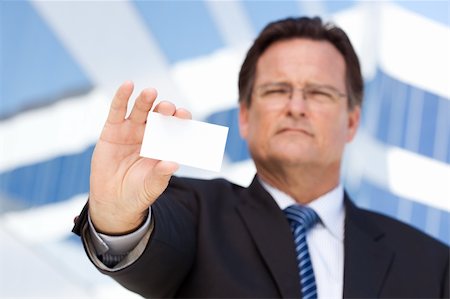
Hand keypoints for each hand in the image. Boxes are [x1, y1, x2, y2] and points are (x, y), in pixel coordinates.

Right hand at [89, 81, 191, 233]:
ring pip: (140, 110)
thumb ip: (161, 174)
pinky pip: (117, 110)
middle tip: (168, 109)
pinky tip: (127, 86)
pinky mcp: (112, 130)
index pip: (175, 127)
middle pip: (159, 116)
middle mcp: (149, 134)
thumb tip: (173, 164)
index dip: (180, 120)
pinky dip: (121, 97)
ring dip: (146, 100)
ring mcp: (131, 130)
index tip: (184, 116)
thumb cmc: (138, 192)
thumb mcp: (152, 186)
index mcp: (164, 144)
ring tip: (150, 93)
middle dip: (165, 110)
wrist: (114, 202)